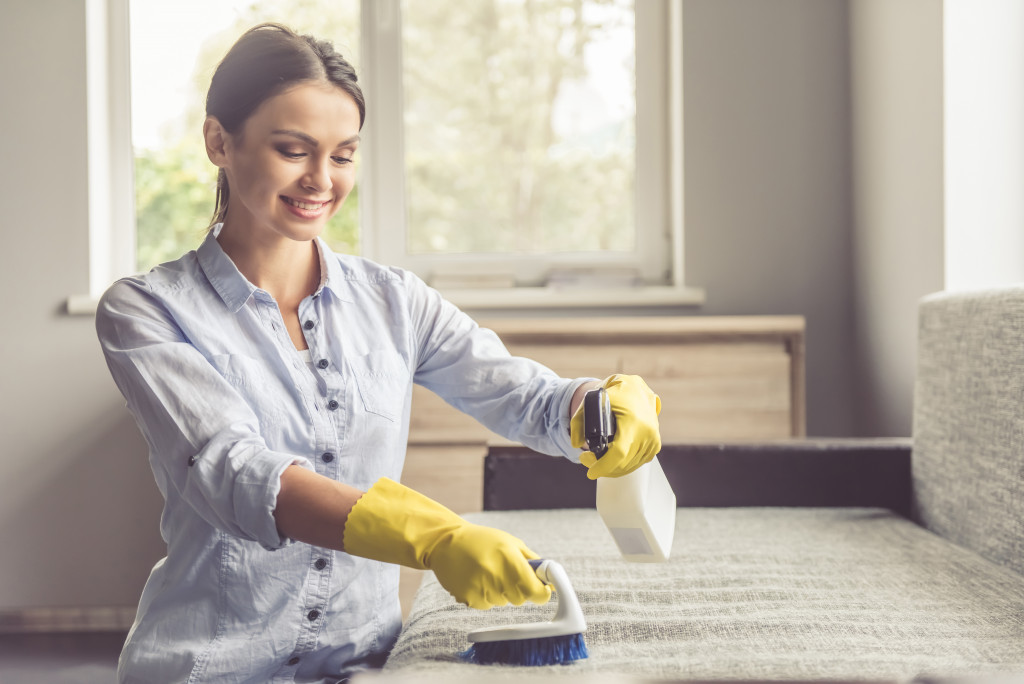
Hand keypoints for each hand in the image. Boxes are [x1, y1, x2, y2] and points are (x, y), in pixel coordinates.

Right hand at [343, 477, 550, 608]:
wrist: (445, 543)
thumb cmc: (482, 540)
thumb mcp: (510, 542)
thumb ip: (532, 561)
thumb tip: (551, 579)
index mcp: (510, 559)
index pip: (536, 591)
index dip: (542, 593)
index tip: (541, 590)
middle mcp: (496, 575)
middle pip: (521, 599)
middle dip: (519, 589)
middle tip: (506, 573)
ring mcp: (481, 588)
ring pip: (503, 602)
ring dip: (500, 591)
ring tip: (487, 572)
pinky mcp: (469, 598)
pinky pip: (487, 606)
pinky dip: (485, 595)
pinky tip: (475, 579)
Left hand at [571, 374, 661, 478]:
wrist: (634, 386)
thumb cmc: (612, 393)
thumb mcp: (591, 401)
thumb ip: (579, 421)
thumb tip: (576, 444)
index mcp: (633, 421)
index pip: (619, 452)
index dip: (603, 466)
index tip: (590, 472)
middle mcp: (647, 432)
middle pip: (623, 463)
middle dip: (602, 467)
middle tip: (585, 459)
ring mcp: (653, 439)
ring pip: (630, 466)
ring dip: (612, 468)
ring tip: (596, 459)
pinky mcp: (655, 444)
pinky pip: (638, 463)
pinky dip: (623, 465)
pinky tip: (612, 459)